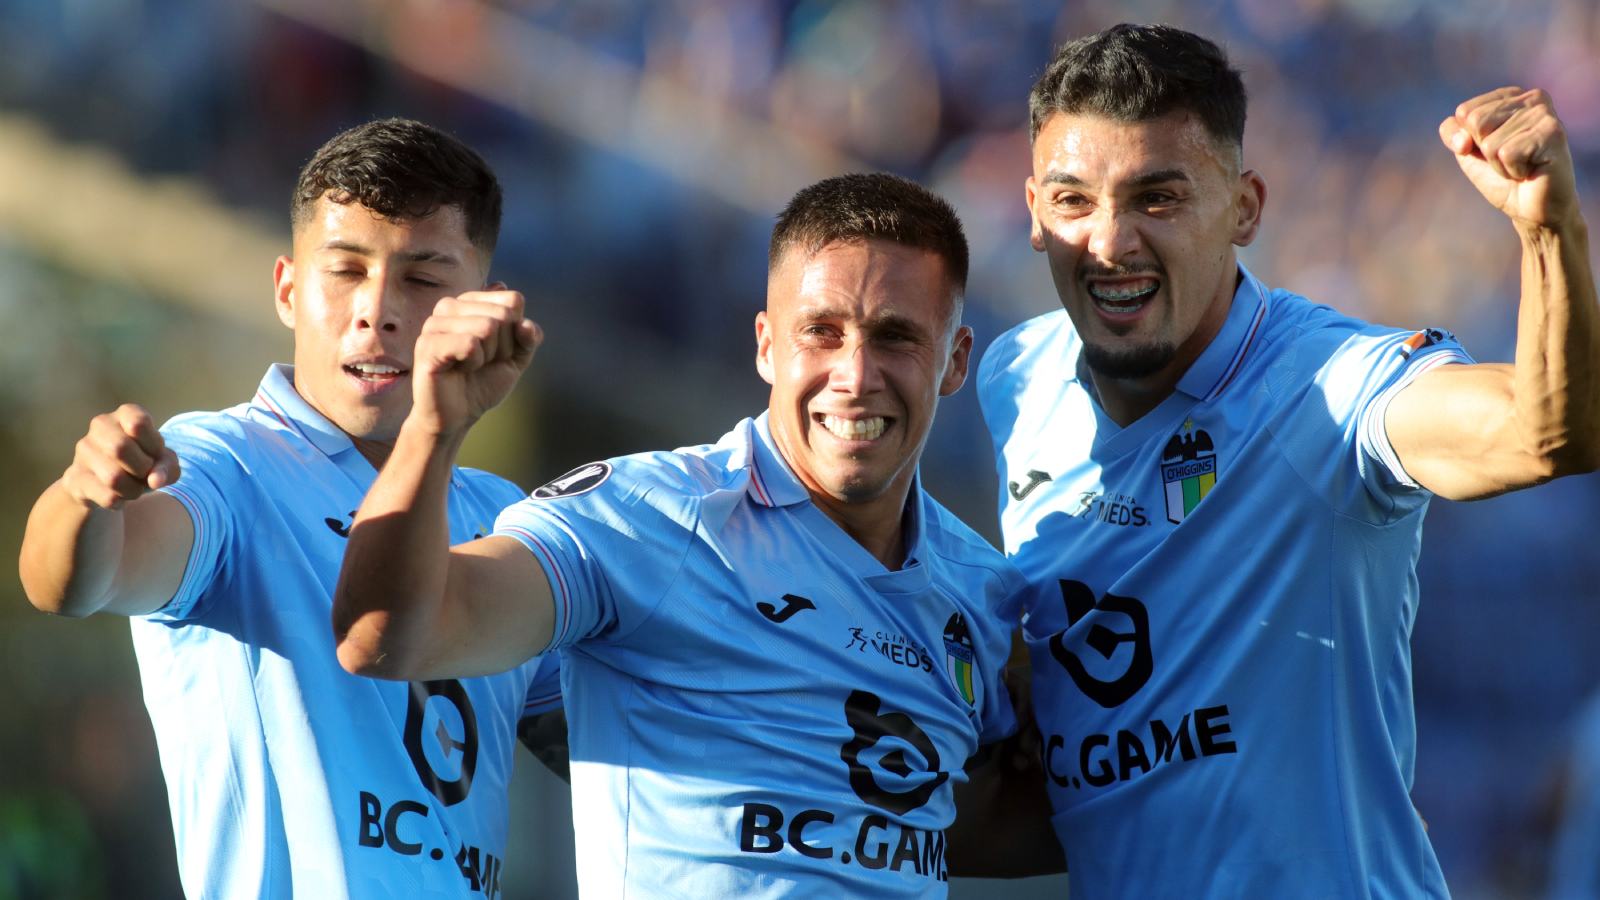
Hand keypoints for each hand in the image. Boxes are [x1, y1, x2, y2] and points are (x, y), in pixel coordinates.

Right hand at [60, 404, 179, 509]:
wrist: (106, 483)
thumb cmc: (141, 463)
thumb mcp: (163, 461)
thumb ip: (167, 467)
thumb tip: (155, 480)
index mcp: (125, 414)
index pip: (138, 423)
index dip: (154, 445)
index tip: (155, 454)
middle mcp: (100, 426)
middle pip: (120, 448)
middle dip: (142, 468)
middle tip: (145, 474)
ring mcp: (83, 451)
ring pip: (113, 477)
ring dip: (133, 489)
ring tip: (133, 487)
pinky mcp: (74, 477)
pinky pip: (106, 496)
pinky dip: (120, 501)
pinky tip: (118, 496)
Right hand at [410, 285, 541, 438]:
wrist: (457, 415)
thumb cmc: (482, 382)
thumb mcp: (516, 358)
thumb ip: (528, 337)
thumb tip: (525, 323)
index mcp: (470, 301)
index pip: (513, 301)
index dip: (516, 333)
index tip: (497, 350)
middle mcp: (450, 306)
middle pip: (503, 314)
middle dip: (503, 347)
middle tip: (482, 363)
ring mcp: (435, 323)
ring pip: (487, 326)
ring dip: (488, 356)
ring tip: (469, 366)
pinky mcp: (428, 344)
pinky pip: (470, 343)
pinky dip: (474, 362)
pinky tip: (458, 369)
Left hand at [1440, 87, 1578, 228]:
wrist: (1532, 210)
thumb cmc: (1502, 178)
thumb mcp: (1468, 152)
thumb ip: (1453, 133)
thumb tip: (1462, 139)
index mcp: (1511, 96)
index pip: (1464, 112)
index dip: (1470, 140)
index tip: (1494, 151)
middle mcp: (1532, 97)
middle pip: (1475, 122)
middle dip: (1485, 152)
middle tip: (1510, 160)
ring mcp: (1544, 113)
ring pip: (1490, 141)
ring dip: (1499, 164)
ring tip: (1522, 166)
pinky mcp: (1552, 132)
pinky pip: (1506, 153)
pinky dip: (1512, 170)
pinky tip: (1531, 169)